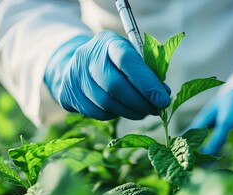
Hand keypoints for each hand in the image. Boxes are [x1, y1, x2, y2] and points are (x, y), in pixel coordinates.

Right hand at [44, 30, 170, 119]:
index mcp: (108, 42)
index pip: (128, 61)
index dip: (147, 83)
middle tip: (156, 109)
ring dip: (130, 112)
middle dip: (140, 102)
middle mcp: (88, 56)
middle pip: (115, 85)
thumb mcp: (131, 55)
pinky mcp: (69, 93)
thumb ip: (147, 71)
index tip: (163, 99)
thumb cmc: (115, 61)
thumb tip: (163, 94)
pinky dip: (115, 115)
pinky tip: (124, 111)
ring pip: (106, 103)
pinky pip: (97, 112)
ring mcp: (76, 75)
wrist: (79, 64)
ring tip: (144, 112)